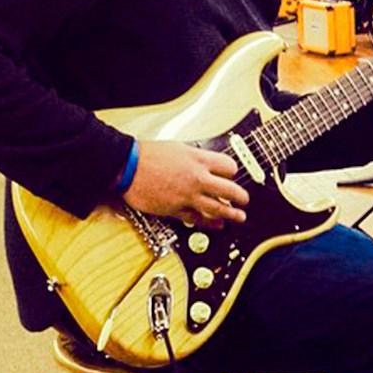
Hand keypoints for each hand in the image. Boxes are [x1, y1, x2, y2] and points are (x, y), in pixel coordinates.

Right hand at [121, 140, 248, 225]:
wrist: (127, 166)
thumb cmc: (147, 155)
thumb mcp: (178, 148)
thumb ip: (195, 157)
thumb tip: (205, 162)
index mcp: (198, 160)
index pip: (229, 167)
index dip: (233, 172)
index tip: (232, 176)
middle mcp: (197, 178)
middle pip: (229, 190)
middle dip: (241, 197)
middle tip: (245, 200)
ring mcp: (188, 196)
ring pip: (217, 208)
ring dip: (231, 214)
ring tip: (239, 217)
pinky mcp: (176, 209)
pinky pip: (197, 219)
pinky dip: (209, 223)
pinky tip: (216, 225)